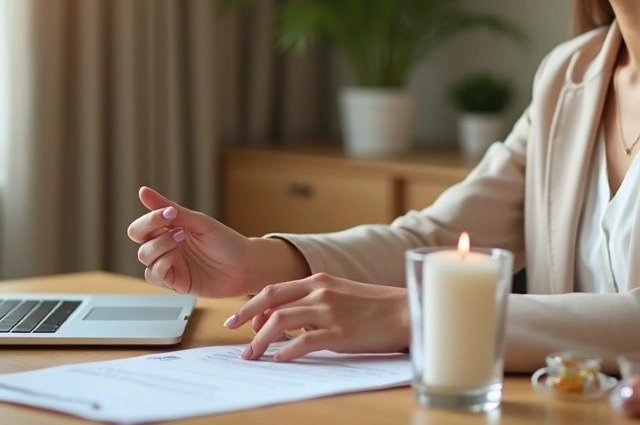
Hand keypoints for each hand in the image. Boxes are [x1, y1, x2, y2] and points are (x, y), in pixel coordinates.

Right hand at [127, 187, 249, 297]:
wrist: (246, 265)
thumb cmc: (226, 242)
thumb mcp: (199, 222)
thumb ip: (169, 209)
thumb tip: (143, 192)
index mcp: (170, 229)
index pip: (142, 225)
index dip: (149, 219)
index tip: (168, 214)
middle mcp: (166, 247)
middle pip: (138, 239)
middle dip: (150, 231)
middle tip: (178, 229)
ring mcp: (170, 265)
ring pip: (144, 257)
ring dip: (159, 247)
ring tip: (181, 240)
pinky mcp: (175, 282)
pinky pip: (154, 276)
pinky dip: (160, 266)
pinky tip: (174, 258)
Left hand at [222, 273, 408, 361]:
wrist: (409, 311)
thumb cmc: (376, 307)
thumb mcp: (341, 297)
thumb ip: (314, 305)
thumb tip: (287, 323)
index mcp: (319, 280)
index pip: (275, 288)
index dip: (252, 303)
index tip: (239, 318)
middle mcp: (320, 292)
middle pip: (270, 301)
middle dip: (245, 316)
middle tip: (229, 330)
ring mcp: (330, 311)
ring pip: (280, 321)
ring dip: (260, 339)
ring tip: (251, 355)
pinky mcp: (341, 332)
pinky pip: (304, 341)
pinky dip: (287, 351)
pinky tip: (279, 360)